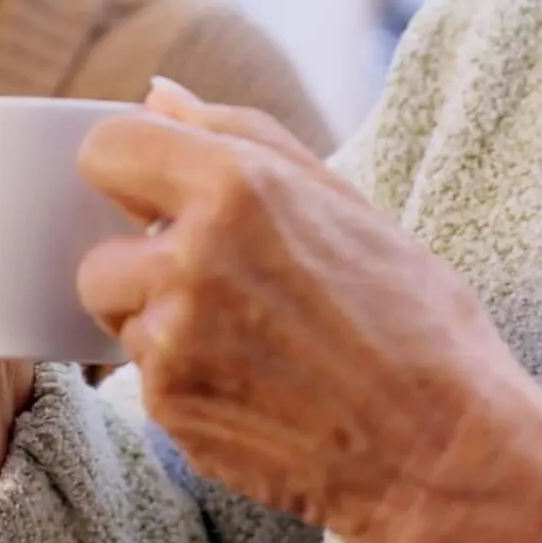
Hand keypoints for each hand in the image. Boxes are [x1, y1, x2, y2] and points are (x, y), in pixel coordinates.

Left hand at [75, 78, 541, 542]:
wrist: (442, 447)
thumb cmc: (414, 318)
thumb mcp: (347, 200)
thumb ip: (241, 135)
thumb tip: (158, 95)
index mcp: (239, 186)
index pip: (105, 150)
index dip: (131, 176)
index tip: (160, 201)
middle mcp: (192, 258)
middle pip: (99, 251)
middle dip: (145, 268)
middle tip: (226, 291)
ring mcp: (174, 340)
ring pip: (120, 320)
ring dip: (162, 327)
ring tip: (251, 344)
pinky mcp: (170, 408)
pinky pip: (146, 380)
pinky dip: (187, 382)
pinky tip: (257, 389)